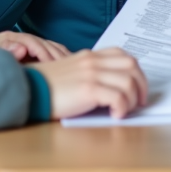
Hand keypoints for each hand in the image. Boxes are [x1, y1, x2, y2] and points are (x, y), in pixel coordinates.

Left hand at [0, 31, 69, 62]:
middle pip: (46, 44)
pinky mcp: (35, 50)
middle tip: (71, 69)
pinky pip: (52, 51)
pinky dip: (62, 57)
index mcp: (13, 39)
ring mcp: (30, 43)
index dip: (44, 54)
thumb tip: (21, 49)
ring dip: (63, 56)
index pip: (34, 44)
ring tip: (76, 67)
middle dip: (59, 56)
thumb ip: (5, 51)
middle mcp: (24, 39)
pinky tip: (72, 65)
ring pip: (52, 47)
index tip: (53, 66)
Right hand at [31, 48, 148, 119]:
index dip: (135, 72)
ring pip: (129, 82)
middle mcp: (93, 61)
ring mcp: (91, 73)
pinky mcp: (88, 89)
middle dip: (141, 85)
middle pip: (132, 65)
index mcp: (89, 56)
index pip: (123, 55)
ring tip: (123, 111)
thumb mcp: (71, 73)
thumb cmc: (46, 87)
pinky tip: (114, 115)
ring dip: (132, 99)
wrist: (29, 90)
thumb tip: (109, 88)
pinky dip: (122, 108)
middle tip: (139, 102)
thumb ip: (89, 74)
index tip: (137, 88)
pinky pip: (118, 97)